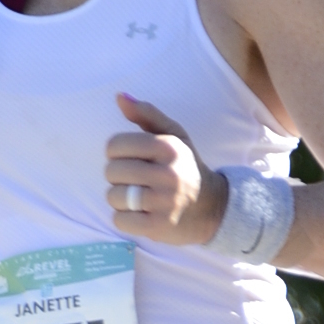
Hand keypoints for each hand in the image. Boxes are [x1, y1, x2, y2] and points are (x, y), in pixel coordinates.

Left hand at [104, 94, 227, 245]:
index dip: (116, 153)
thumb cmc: (185, 167)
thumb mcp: (173, 137)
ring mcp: (164, 202)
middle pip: (112, 172)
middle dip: (118, 177)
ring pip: (114, 197)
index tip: (130, 158)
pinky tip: (140, 214)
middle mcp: (168, 174)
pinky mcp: (159, 227)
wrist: (212, 207)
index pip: (114, 145)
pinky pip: (120, 221)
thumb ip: (146, 115)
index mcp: (168, 147)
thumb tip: (119, 96)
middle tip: (135, 180)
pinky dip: (124, 219)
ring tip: (137, 198)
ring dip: (120, 199)